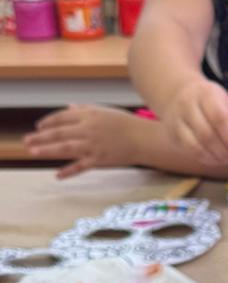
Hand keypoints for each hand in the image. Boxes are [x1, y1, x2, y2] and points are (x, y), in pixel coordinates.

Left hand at [23, 105, 138, 177]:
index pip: (62, 117)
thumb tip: (69, 107)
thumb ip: (85, 109)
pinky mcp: (100, 160)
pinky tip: (57, 175)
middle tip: (26, 141)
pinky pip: (81, 166)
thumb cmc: (126, 124)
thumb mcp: (104, 111)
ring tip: (33, 152)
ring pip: (65, 149)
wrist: (144, 139)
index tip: (38, 127)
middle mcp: (88, 129)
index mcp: (89, 115)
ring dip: (47, 150)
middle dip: (40, 137)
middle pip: (59, 133)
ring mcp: (93, 146)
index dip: (48, 122)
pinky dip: (69, 171)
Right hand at [163, 77, 227, 165]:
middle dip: (225, 150)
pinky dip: (205, 159)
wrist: (178, 95)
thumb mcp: (223, 100)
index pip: (218, 117)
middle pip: (207, 134)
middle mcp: (187, 106)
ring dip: (215, 157)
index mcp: (204, 94)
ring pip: (196, 146)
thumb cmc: (208, 100)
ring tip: (227, 158)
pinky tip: (215, 158)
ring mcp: (177, 121)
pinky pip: (190, 151)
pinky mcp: (172, 134)